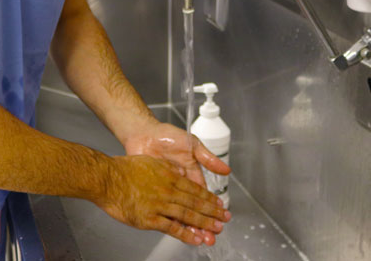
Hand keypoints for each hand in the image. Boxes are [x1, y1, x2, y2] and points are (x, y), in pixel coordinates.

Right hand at [95, 154, 228, 245]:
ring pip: (187, 215)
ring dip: (204, 224)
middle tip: (225, 219)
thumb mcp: (152, 162)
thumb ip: (166, 169)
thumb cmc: (125, 169)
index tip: (218, 204)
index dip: (209, 198)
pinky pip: (172, 228)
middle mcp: (168, 190)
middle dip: (212, 212)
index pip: (195, 188)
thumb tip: (177, 172)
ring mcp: (160, 205)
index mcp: (169, 176)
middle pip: (195, 202)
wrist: (108, 177)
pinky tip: (195, 238)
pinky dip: (185, 234)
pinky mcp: (150, 218)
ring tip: (216, 230)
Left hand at [123, 121, 231, 244]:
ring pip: (179, 210)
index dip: (212, 207)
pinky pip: (163, 208)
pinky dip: (169, 219)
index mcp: (191, 173)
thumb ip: (207, 158)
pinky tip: (177, 229)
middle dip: (204, 221)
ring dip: (189, 224)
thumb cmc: (167, 136)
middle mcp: (179, 184)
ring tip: (198, 236)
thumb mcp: (191, 144)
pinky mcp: (153, 191)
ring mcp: (166, 189)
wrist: (143, 133)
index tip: (221, 218)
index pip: (203, 194)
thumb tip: (227, 170)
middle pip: (193, 206)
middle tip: (212, 234)